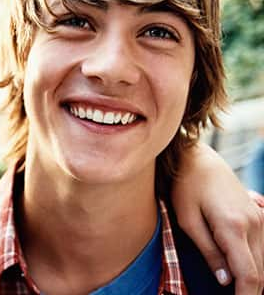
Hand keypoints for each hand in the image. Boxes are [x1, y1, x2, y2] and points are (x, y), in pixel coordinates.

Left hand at [172, 142, 263, 293]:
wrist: (199, 160)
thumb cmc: (186, 188)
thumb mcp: (188, 221)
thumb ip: (208, 251)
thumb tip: (226, 282)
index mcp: (233, 227)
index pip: (248, 275)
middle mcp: (254, 224)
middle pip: (261, 272)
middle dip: (251, 291)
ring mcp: (260, 219)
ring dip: (254, 279)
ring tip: (237, 291)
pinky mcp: (258, 216)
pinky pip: (262, 248)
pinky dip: (255, 264)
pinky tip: (240, 273)